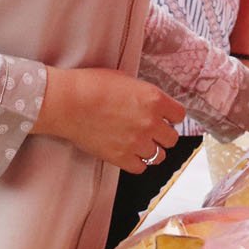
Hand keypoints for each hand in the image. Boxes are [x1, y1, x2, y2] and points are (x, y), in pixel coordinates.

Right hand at [34, 67, 184, 173]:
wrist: (68, 102)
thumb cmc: (91, 85)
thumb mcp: (125, 80)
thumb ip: (143, 94)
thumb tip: (150, 103)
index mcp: (154, 99)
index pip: (179, 115)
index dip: (171, 117)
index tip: (166, 118)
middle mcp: (150, 121)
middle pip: (172, 138)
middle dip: (163, 135)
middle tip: (151, 132)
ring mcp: (136, 141)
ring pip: (159, 156)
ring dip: (151, 150)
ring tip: (139, 144)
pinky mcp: (120, 157)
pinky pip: (140, 168)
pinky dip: (136, 162)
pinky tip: (129, 154)